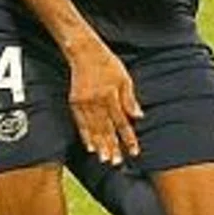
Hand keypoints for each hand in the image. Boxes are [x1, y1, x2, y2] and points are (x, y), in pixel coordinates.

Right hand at [66, 37, 142, 165]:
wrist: (84, 52)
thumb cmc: (107, 63)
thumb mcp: (124, 78)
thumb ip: (130, 99)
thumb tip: (139, 117)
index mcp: (111, 95)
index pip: (122, 122)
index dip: (128, 138)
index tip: (134, 151)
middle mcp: (97, 101)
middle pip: (106, 129)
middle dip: (112, 147)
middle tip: (117, 163)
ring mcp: (84, 102)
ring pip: (93, 129)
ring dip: (100, 146)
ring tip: (104, 159)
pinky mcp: (74, 102)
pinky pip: (80, 123)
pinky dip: (85, 136)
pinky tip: (90, 147)